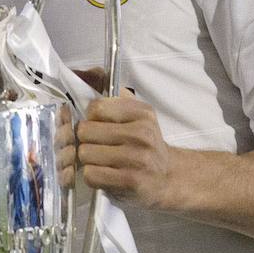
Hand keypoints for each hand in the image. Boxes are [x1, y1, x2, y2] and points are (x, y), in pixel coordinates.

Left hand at [72, 89, 177, 209]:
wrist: (169, 177)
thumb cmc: (144, 145)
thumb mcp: (136, 114)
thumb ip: (112, 93)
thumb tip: (85, 72)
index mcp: (142, 113)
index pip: (96, 107)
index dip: (89, 119)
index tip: (96, 127)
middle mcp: (142, 133)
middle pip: (85, 131)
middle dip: (84, 141)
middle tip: (95, 147)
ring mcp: (137, 158)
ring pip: (85, 153)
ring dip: (87, 161)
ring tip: (100, 162)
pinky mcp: (131, 181)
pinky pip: (91, 174)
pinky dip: (91, 177)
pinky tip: (103, 176)